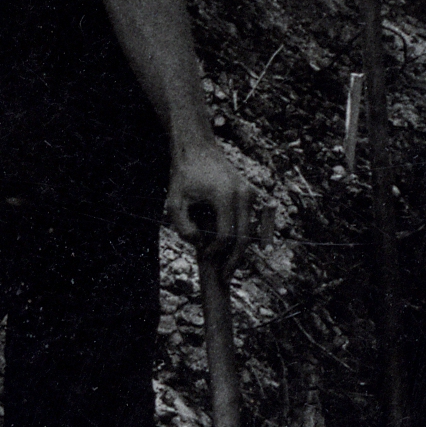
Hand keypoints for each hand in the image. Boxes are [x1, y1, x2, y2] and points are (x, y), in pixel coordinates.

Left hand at [168, 135, 250, 255]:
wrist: (198, 148)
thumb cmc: (184, 174)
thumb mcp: (175, 203)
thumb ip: (184, 228)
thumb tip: (201, 244)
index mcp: (225, 196)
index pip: (225, 235)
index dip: (215, 252)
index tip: (203, 256)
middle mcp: (243, 194)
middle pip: (244, 237)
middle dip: (234, 260)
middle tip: (226, 278)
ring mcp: (250, 192)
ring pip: (249, 230)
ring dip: (238, 249)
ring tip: (226, 265)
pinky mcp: (250, 192)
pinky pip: (248, 220)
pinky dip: (240, 235)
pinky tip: (228, 246)